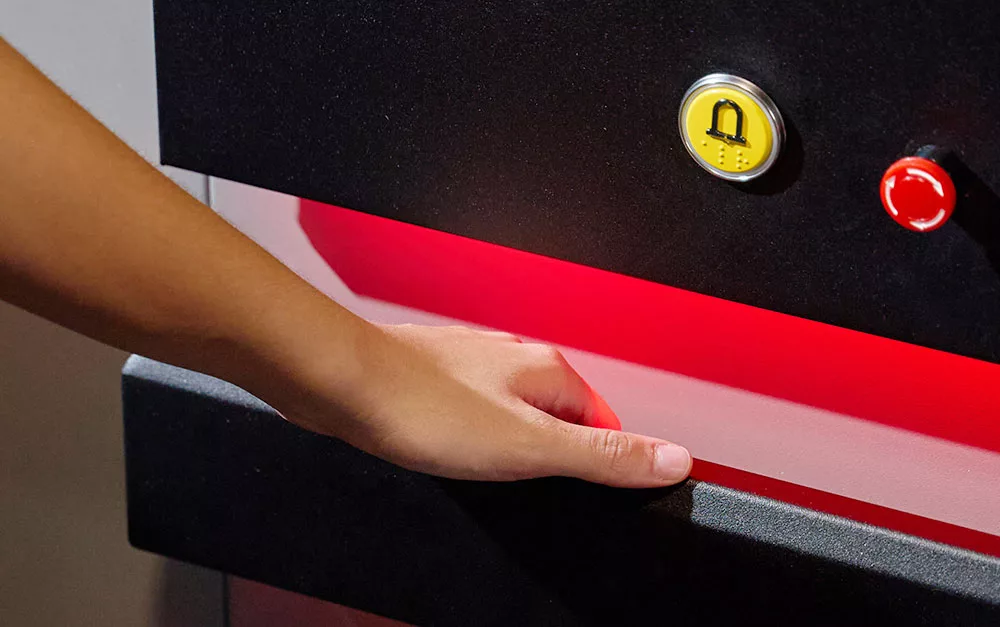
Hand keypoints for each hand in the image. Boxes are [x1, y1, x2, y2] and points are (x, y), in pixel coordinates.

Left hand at [277, 323, 691, 487]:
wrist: (341, 380)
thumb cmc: (424, 408)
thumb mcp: (529, 447)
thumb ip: (602, 456)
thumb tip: (673, 458)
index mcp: (550, 370)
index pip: (604, 423)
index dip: (592, 464)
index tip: (569, 491)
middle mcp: (515, 358)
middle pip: (558, 419)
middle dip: (542, 457)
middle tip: (511, 482)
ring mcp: (474, 364)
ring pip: (511, 415)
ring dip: (501, 447)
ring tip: (472, 465)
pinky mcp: (439, 377)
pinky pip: (471, 413)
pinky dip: (466, 437)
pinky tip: (444, 449)